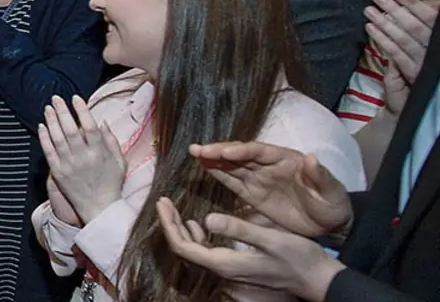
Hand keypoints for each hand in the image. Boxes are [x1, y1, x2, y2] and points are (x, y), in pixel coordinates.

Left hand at [38, 95, 125, 222]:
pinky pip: (49, 152)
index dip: (82, 111)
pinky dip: (44, 138)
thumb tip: (102, 121)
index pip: (90, 127)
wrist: (99, 208)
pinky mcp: (59, 173)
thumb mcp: (120, 161)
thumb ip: (112, 140)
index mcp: (99, 153)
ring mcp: (69, 165)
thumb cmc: (112, 183)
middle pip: (71, 129)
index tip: (76, 98)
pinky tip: (42, 126)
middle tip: (56, 98)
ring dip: (52, 121)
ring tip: (48, 108)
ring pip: (58, 138)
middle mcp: (83, 157)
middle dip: (63, 111)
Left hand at [157, 198, 346, 300]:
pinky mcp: (236, 265)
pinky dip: (197, 235)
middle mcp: (223, 268)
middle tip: (163, 201)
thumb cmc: (297, 257)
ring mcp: (229, 268)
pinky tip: (198, 223)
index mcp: (226, 263)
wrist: (316, 278)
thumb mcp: (269, 238)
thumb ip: (238, 229)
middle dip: (170, 225)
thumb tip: (206, 218)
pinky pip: (207, 251)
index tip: (162, 202)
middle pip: (185, 249)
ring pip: (194, 250)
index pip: (184, 247)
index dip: (169, 225)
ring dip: (181, 229)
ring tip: (174, 209)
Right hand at [190, 142, 351, 238]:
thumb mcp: (331, 191)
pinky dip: (218, 174)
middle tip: (198, 149)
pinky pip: (232, 182)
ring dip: (213, 159)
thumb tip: (311, 157)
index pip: (259, 151)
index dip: (241, 150)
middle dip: (219, 151)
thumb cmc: (333, 204)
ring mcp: (259, 178)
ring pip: (232, 166)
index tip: (224, 151)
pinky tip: (203, 167)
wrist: (331, 225)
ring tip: (194, 152)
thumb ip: (320, 176)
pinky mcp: (253, 194)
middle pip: (240, 155)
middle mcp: (268, 165)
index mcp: (285, 159)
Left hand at [364, 0, 436, 114]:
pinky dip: (383, 40)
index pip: (428, 18)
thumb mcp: (420, 57)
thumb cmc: (419, 79)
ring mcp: (426, 63)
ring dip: (385, 22)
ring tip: (368, 10)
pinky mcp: (415, 75)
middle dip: (395, 9)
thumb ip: (415, 35)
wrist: (416, 109)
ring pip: (404, 38)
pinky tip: (370, 29)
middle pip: (415, 26)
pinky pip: (397, 53)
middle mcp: (435, 52)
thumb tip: (405, 12)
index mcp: (438, 44)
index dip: (411, 3)